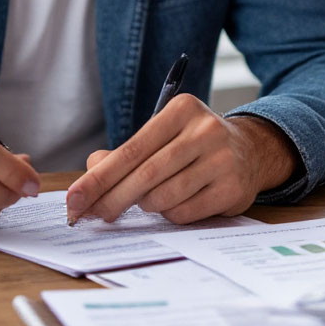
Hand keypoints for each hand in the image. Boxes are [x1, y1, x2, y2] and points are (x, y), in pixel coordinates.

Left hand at [65, 95, 296, 223]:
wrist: (250, 151)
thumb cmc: (193, 145)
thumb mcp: (162, 137)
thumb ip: (126, 153)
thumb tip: (91, 169)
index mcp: (182, 110)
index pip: (131, 150)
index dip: (98, 178)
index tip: (74, 199)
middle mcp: (205, 130)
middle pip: (145, 175)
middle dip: (112, 200)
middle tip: (89, 216)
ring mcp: (222, 159)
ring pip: (164, 196)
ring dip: (146, 206)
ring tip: (148, 200)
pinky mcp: (233, 188)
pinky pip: (185, 212)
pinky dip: (170, 214)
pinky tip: (174, 203)